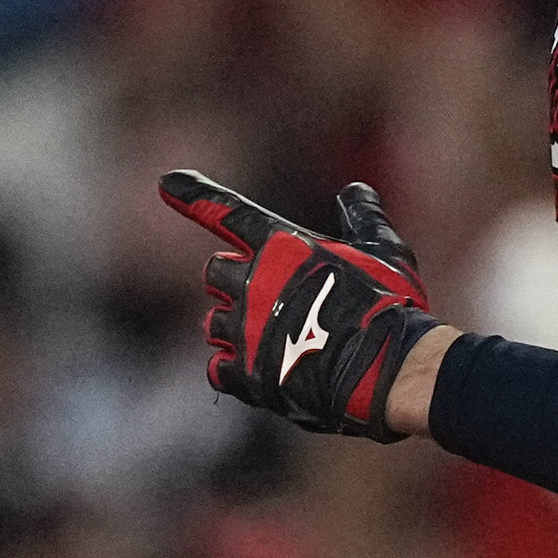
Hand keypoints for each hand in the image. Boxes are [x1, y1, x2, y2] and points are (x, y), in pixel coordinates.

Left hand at [161, 169, 436, 438]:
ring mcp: (246, 329)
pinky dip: (233, 369)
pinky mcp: (246, 374)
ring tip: (273, 341)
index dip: (195, 196)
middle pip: (216, 273)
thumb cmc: (390, 306)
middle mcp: (253, 282)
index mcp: (281, 246)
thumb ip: (363, 218)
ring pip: (214, 322)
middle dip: (235, 283)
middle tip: (267, 299)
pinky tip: (261, 373)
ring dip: (234, 328)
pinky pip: (218, 368)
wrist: (391, 370)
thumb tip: (355, 191)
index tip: (166, 183)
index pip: (228, 213)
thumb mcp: (385, 251)